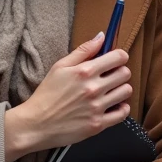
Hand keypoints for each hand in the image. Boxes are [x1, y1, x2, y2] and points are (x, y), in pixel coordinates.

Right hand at [4, 32, 130, 161]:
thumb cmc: (46, 94)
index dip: (119, 57)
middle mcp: (93, 88)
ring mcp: (97, 107)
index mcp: (84, 71)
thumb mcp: (59, 67)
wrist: (36, 124)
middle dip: (120, 72)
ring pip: (126, 92)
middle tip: (111, 76)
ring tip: (111, 91)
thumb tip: (101, 36)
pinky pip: (123, 113)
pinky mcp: (98, 124)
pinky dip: (121, 108)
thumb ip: (83, 50)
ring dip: (121, 89)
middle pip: (125, 74)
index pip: (118, 57)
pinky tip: (112, 105)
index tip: (115, 60)